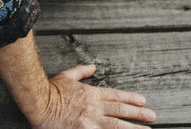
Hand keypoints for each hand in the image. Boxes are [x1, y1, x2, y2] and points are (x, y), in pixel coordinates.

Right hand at [30, 64, 155, 127]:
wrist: (37, 103)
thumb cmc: (50, 91)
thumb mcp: (66, 76)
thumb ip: (81, 71)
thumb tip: (92, 66)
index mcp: (91, 93)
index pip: (116, 96)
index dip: (131, 99)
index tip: (143, 101)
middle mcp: (93, 107)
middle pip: (120, 111)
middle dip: (138, 114)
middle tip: (152, 117)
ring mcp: (89, 121)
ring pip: (116, 126)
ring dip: (132, 128)